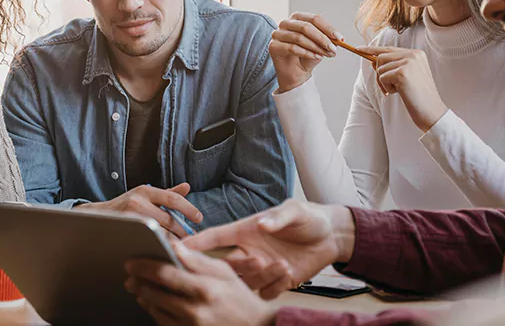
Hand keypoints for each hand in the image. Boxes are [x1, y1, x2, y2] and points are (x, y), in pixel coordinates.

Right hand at [76, 183, 202, 238]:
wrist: (96, 216)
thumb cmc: (125, 206)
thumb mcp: (144, 195)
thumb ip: (166, 194)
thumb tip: (187, 187)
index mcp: (145, 191)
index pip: (173, 198)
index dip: (188, 208)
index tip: (199, 218)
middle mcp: (137, 201)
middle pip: (168, 219)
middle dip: (182, 232)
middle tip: (192, 240)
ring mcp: (129, 217)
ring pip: (158, 233)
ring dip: (172, 241)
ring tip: (182, 247)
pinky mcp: (123, 231)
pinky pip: (146, 240)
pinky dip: (158, 246)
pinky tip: (164, 250)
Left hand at [125, 243, 276, 325]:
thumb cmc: (240, 299)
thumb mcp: (225, 272)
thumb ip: (197, 259)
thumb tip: (174, 245)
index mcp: (204, 288)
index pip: (164, 273)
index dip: (143, 266)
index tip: (132, 261)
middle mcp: (194, 310)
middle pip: (154, 293)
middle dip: (137, 281)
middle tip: (129, 273)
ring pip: (154, 310)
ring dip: (142, 296)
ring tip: (137, 286)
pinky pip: (162, 323)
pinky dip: (153, 311)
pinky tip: (151, 302)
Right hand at [183, 199, 354, 298]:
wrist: (331, 236)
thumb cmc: (309, 217)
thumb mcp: (295, 211)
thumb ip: (278, 217)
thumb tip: (263, 224)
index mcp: (246, 230)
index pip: (214, 237)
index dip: (195, 243)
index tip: (174, 248)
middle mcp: (249, 250)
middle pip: (225, 265)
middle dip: (231, 269)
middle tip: (250, 264)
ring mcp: (261, 268)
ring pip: (246, 282)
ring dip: (260, 277)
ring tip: (283, 264)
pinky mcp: (276, 282)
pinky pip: (266, 293)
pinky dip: (275, 287)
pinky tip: (290, 274)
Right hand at [269, 12, 342, 92]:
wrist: (296, 73)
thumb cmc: (307, 57)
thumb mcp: (320, 45)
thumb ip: (327, 39)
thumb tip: (338, 38)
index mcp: (297, 18)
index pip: (314, 19)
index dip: (328, 28)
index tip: (339, 38)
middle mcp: (286, 23)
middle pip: (306, 27)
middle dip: (322, 38)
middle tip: (333, 48)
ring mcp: (277, 34)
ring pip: (299, 37)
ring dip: (315, 47)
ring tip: (325, 54)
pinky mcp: (274, 46)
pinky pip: (292, 48)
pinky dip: (307, 53)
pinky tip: (315, 57)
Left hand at [359, 46, 447, 131]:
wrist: (431, 111)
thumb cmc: (418, 96)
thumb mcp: (405, 77)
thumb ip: (392, 67)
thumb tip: (372, 60)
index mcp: (416, 54)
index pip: (389, 49)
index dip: (372, 49)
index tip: (359, 49)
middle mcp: (413, 54)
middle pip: (381, 57)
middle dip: (380, 74)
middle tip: (389, 88)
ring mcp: (408, 62)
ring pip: (380, 68)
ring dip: (384, 82)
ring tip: (399, 90)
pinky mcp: (402, 73)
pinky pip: (382, 78)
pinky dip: (387, 88)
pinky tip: (400, 92)